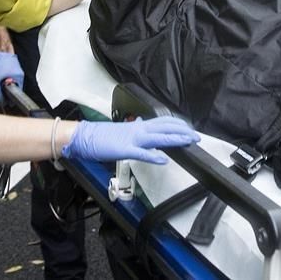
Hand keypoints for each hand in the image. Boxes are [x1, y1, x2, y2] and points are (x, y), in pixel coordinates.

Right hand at [0, 51, 23, 107]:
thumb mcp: (18, 75)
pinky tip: (0, 77)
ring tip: (4, 80)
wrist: (0, 49)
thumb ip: (18, 87)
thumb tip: (17, 95)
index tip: (11, 100)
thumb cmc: (7, 59)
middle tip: (9, 87)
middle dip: (3, 93)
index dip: (7, 100)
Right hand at [63, 117, 200, 164]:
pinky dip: (153, 155)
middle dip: (183, 131)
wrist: (84, 137)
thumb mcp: (123, 132)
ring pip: (158, 137)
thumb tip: (144, 129)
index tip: (189, 129)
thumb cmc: (101, 137)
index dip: (178, 125)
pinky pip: (141, 153)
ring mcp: (132, 139)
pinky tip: (163, 159)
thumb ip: (135, 131)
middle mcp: (138, 130)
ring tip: (188, 141)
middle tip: (196, 136)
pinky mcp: (124, 149)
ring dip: (175, 139)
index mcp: (138, 126)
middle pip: (165, 127)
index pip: (163, 122)